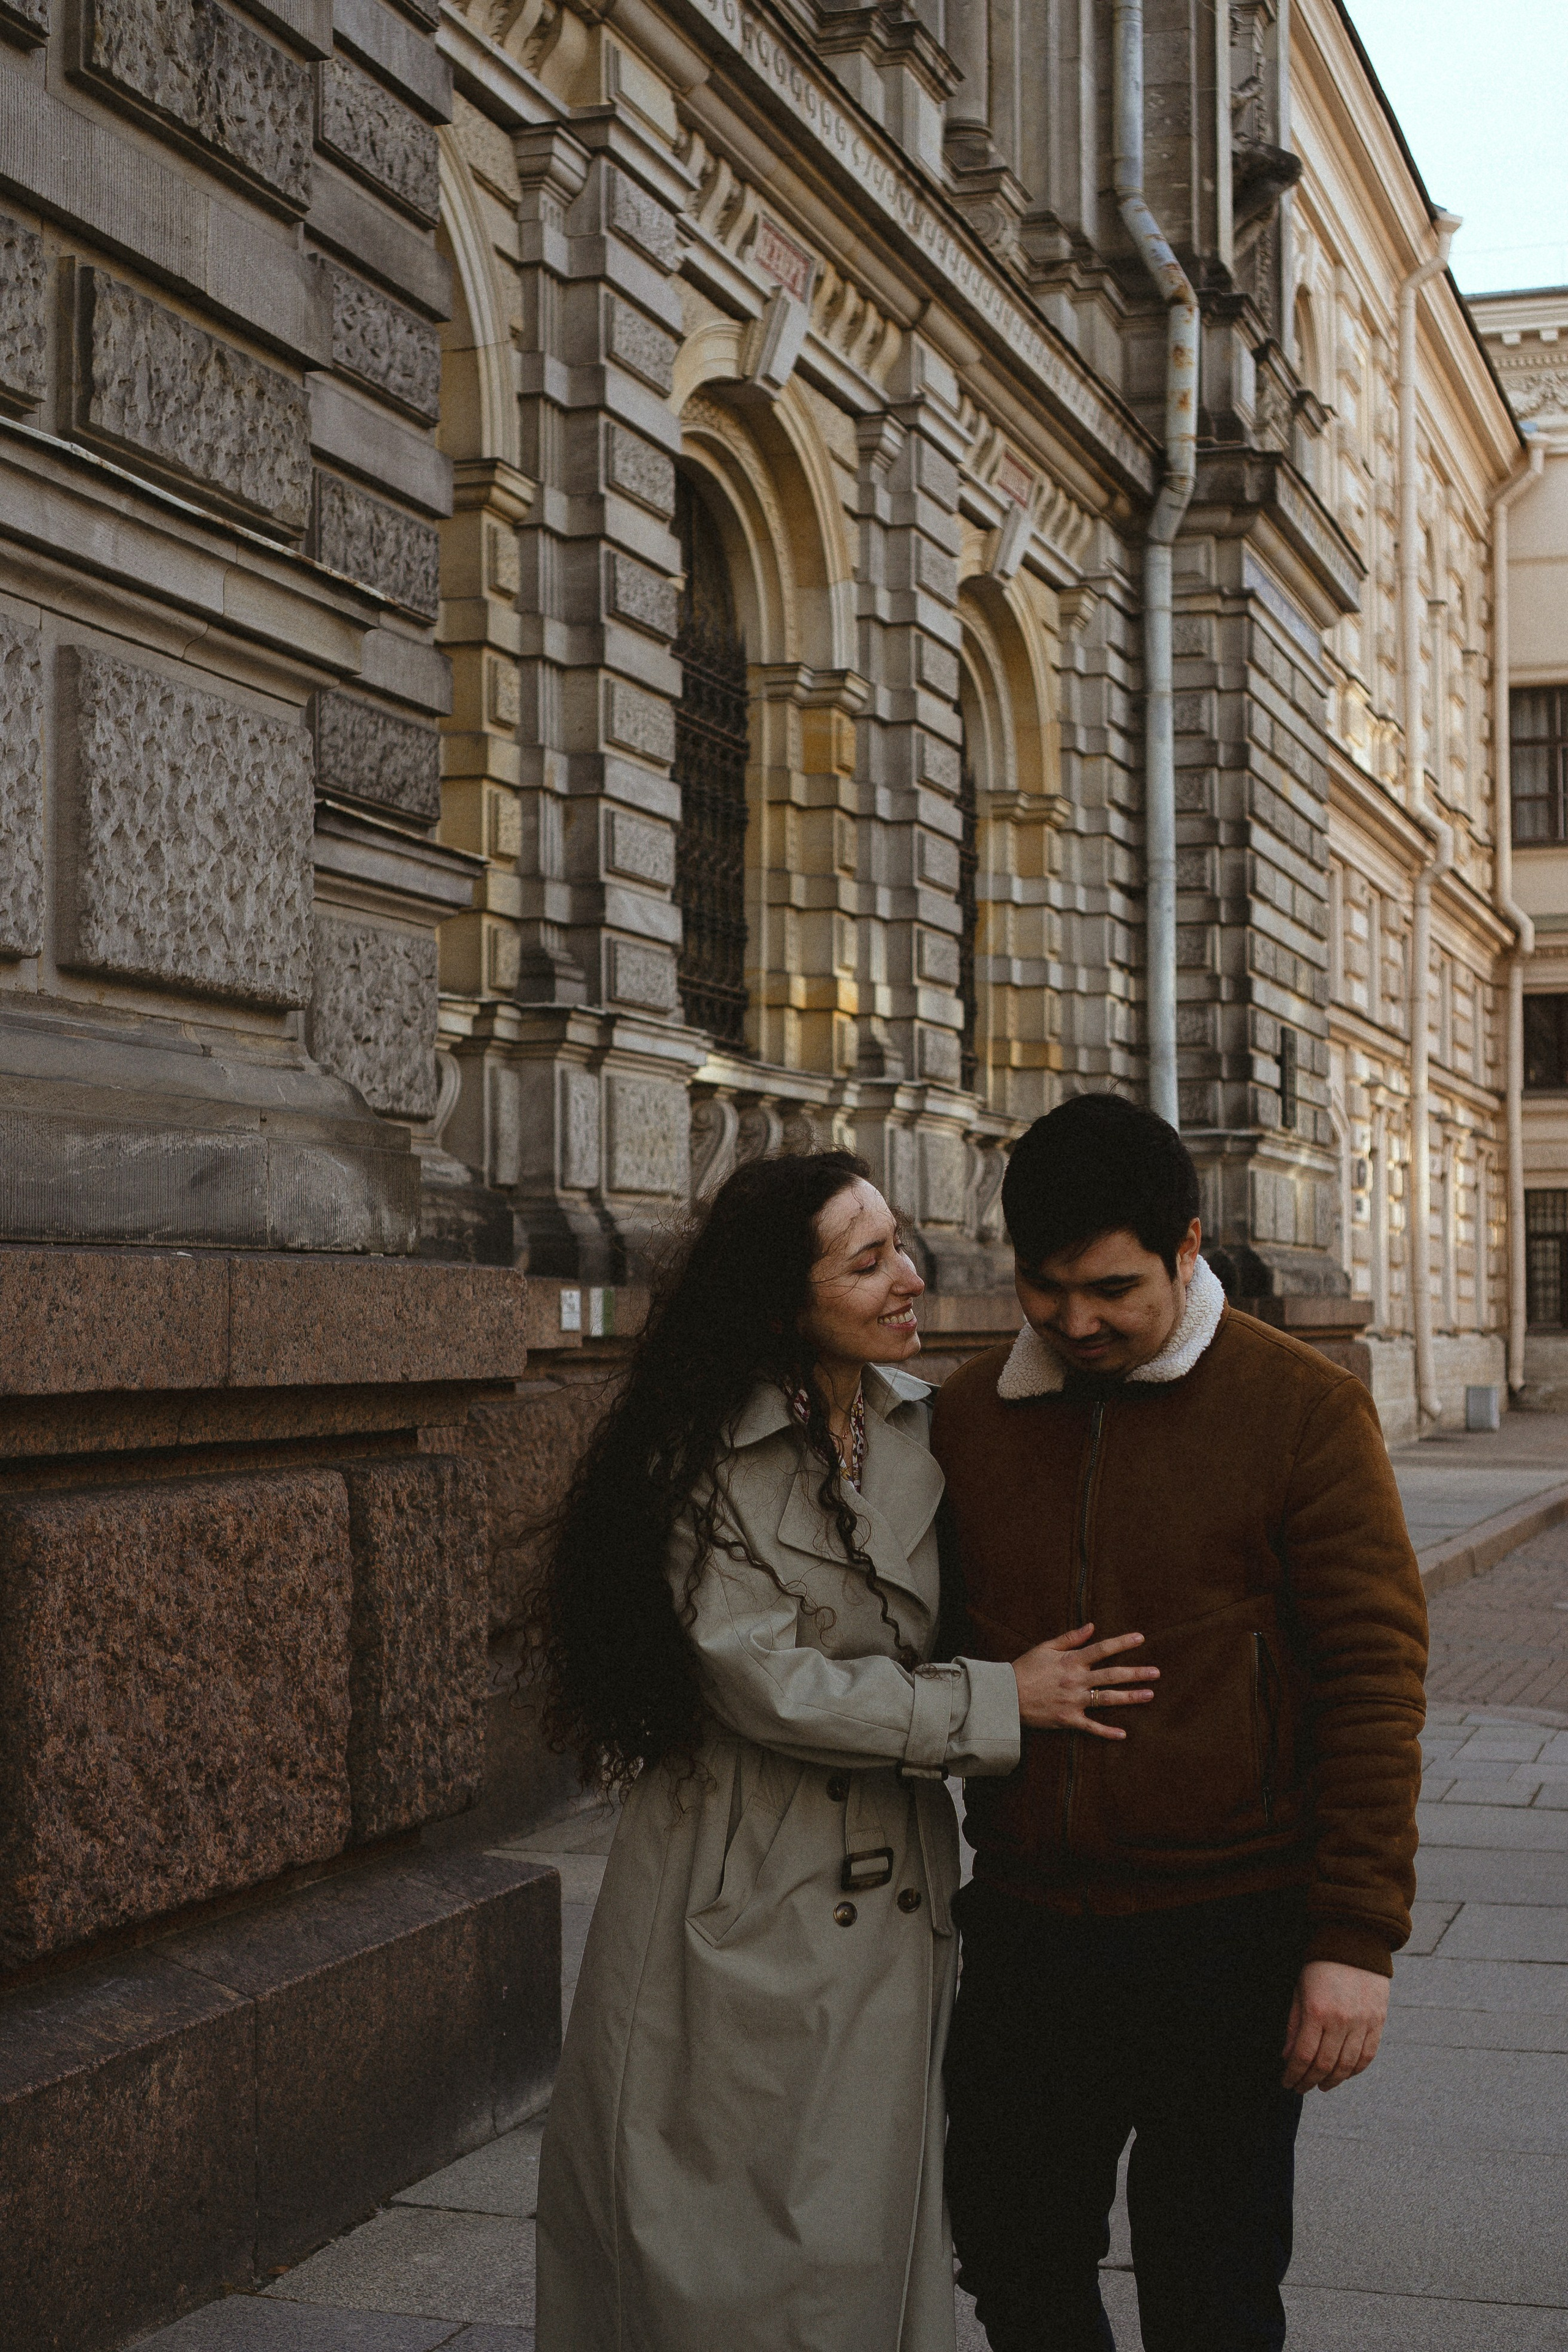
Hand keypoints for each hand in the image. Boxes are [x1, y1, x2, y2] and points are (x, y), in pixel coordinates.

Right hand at [1011, 1622, 1158, 1739]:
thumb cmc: (1025, 1668)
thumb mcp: (1045, 1647)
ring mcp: (1074, 1701)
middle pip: (1112, 1675)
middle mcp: (1077, 1680)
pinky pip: (1091, 1727)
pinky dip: (1107, 1732)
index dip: (1123, 1643)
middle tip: (1156, 1672)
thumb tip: (1092, 1627)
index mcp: (1072, 1661)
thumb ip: (1070, 1638)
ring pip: (1108, 1699)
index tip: (1141, 1638)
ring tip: (1150, 1695)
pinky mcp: (1069, 1719)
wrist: (1006, 1695)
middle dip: (1136, 1673)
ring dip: (1130, 1697)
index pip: (1103, 1649)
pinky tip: (1123, 1734)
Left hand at [1281, 1961, 1388, 2091]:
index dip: (1294, 2074)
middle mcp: (1341, 2021)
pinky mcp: (1377, 2022)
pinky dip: (1354, 2070)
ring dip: (1332, 2081)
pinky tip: (1343, 2074)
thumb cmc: (1320, 1966)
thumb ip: (1294, 2025)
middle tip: (1301, 2088)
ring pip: (1347, 2065)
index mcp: (1317, 2012)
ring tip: (1321, 2086)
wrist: (1355, 1943)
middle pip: (1325, 2065)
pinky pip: (1367, 2056)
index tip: (1287, 2083)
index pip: (1304, 2056)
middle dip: (1310, 2082)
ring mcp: (1362, 2023)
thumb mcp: (1299, 1991)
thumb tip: (1287, 2057)